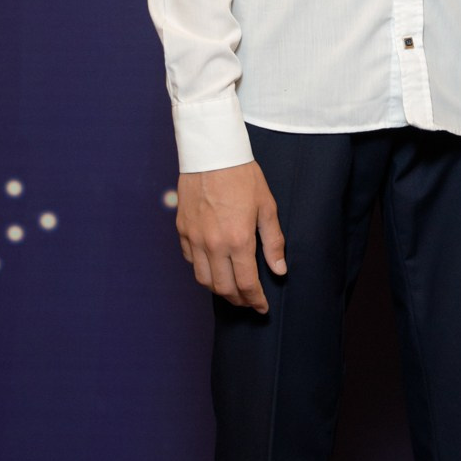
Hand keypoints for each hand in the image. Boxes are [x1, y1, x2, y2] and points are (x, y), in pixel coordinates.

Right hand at [176, 162, 286, 311]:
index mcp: (238, 240)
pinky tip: (213, 266)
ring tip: (231, 289)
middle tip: (248, 301)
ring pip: (202, 279)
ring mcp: (194, 238)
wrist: (212, 153)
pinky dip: (202, 269)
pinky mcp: (182, 230)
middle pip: (223, 288)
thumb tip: (279, 270)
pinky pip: (190, 260)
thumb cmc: (242, 176)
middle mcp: (212, 244)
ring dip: (218, 289)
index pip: (246, 284)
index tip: (262, 307)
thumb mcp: (267, 207)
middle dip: (238, 300)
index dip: (255, 300)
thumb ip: (273, 242)